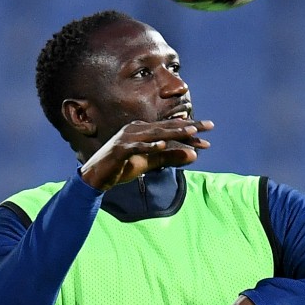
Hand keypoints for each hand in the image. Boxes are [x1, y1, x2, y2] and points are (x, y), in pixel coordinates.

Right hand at [79, 119, 213, 191]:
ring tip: (191, 132)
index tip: (208, 130)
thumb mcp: (149, 163)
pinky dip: (149, 146)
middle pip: (166, 127)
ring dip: (174, 133)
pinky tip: (162, 145)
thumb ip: (168, 157)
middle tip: (208, 126)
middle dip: (188, 127)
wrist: (96, 178)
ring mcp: (126, 138)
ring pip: (155, 134)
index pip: (170, 128)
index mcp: (142, 130)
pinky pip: (137, 147)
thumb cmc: (121, 168)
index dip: (189, 129)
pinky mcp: (119, 150)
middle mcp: (135, 129)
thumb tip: (192, 156)